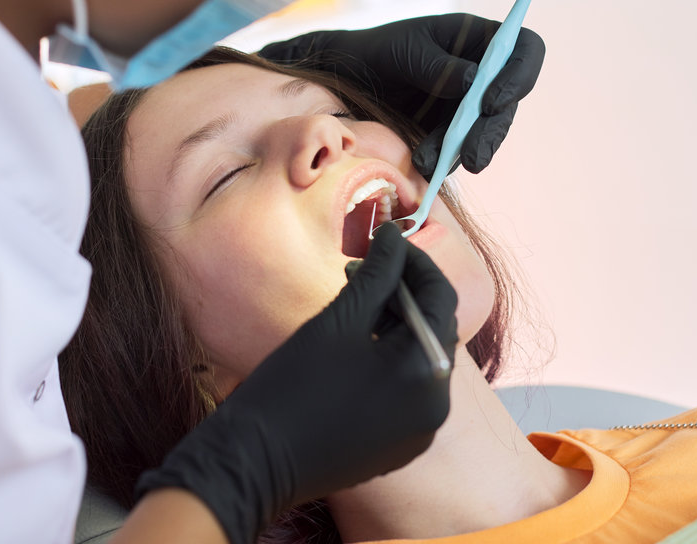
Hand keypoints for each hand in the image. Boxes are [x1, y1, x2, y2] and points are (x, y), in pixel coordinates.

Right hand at [134, 225, 457, 543]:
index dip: (415, 261)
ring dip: (395, 325)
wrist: (255, 460)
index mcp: (427, 370)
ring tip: (353, 303)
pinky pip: (407, 389)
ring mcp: (420, 431)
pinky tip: (356, 345)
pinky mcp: (400, 446)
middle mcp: (437, 405)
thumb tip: (395, 235)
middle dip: (403, 292)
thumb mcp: (339, 319)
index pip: (441, 297)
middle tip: (362, 268)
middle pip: (433, 328)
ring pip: (420, 358)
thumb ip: (377, 273)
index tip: (386, 239)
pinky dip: (390, 360)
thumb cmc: (293, 385)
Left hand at [259, 13, 544, 178]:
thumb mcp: (404, 50)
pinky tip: (424, 164)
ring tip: (432, 162)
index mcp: (480, 39)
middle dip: (491, 130)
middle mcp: (484, 73)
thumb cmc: (378, 51)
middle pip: (509, 101)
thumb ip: (436, 65)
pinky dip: (445, 159)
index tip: (491, 101)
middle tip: (473, 156)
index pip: (524, 50)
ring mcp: (471, 104)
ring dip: (467, 150)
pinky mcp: (455, 132)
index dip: (519, 75)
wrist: (348, 80)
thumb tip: (473, 82)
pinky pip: (462, 149)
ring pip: (488, 131)